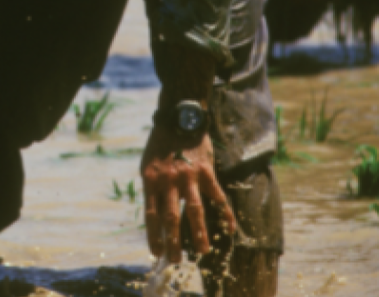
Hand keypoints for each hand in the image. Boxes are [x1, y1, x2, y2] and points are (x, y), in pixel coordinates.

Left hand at [141, 125, 235, 262]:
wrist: (179, 119)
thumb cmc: (160, 144)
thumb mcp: (148, 164)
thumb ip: (152, 187)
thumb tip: (156, 213)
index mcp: (150, 180)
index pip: (151, 215)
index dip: (153, 235)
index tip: (156, 252)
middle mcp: (168, 181)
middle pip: (171, 218)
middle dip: (173, 241)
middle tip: (176, 259)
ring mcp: (188, 177)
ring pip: (194, 211)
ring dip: (198, 234)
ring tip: (201, 251)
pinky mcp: (205, 172)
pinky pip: (216, 197)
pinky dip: (224, 214)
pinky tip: (230, 229)